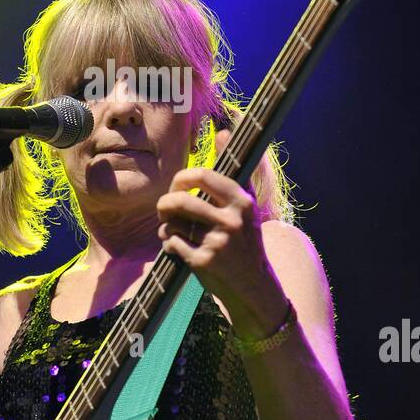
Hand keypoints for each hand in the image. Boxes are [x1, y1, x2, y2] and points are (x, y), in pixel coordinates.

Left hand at [155, 129, 289, 338]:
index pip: (202, 175)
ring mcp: (217, 243)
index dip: (182, 178)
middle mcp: (232, 220)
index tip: (178, 186)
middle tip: (166, 210)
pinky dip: (168, 244)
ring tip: (173, 229)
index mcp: (242, 201)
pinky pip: (170, 243)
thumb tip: (223, 130)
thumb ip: (232, 170)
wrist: (255, 288)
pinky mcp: (203, 262)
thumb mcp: (246, 206)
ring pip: (171, 222)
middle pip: (179, 200)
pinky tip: (178, 248)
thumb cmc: (245, 242)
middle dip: (165, 204)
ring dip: (166, 225)